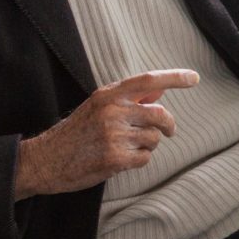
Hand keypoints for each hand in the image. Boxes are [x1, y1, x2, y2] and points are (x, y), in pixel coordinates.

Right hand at [14, 69, 196, 198]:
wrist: (44, 160)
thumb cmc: (76, 132)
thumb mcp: (98, 106)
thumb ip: (129, 98)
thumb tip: (159, 91)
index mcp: (108, 95)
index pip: (148, 80)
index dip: (174, 77)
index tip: (194, 78)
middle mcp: (112, 111)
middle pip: (160, 115)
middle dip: (168, 125)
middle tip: (168, 131)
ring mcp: (113, 135)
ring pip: (154, 139)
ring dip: (148, 145)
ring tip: (127, 147)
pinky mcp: (114, 158)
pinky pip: (145, 158)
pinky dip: (139, 160)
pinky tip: (121, 160)